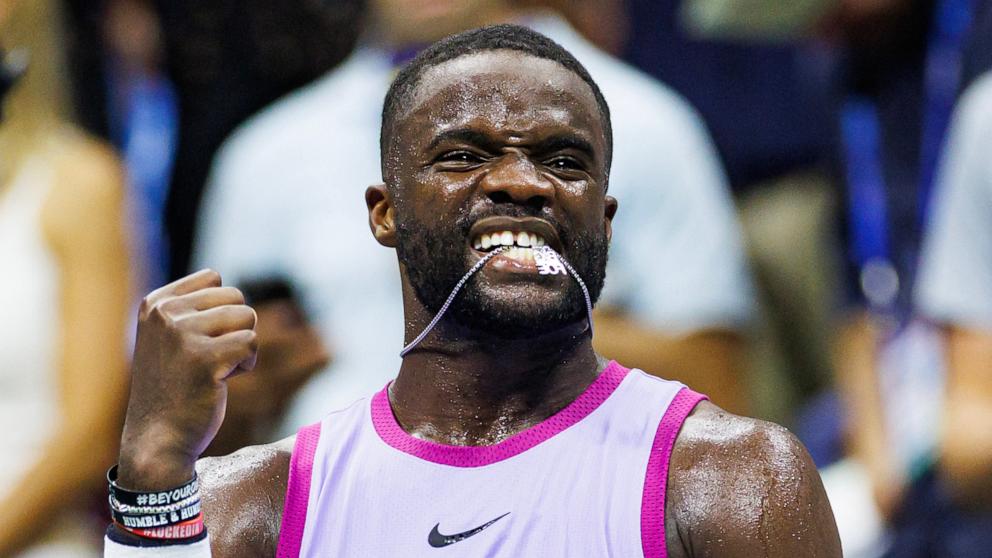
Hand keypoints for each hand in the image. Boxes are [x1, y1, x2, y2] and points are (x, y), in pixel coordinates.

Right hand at [117, 269, 257, 489]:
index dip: (221, 310)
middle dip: (235, 329)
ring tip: (215, 370)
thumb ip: (191, 308)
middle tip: (210, 359)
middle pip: (236, 297)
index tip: (200, 340)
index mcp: (155, 303)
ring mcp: (182, 334)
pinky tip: (223, 382)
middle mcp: (165, 313)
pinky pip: (251, 344)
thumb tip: (226, 284)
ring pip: (247, 317)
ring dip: (242, 347)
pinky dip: (247, 364)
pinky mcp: (205, 358)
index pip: (214, 278)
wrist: (158, 440)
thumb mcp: (169, 338)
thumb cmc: (173, 389)